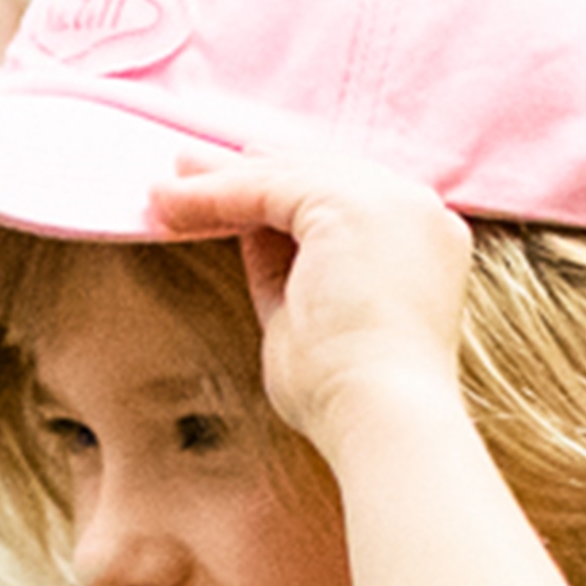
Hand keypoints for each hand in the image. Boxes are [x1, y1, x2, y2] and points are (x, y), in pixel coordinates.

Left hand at [142, 146, 475, 466]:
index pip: (342, 199)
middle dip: (248, 172)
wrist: (382, 415)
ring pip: (289, 174)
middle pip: (317, 173)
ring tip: (164, 190)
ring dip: (220, 181)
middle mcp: (416, 211)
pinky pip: (267, 186)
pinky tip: (172, 203)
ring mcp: (391, 200)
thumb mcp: (308, 318)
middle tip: (189, 169)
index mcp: (422, 242)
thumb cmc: (347, 396)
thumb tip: (247, 235)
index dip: (281, 192)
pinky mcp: (352, 204)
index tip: (231, 192)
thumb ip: (284, 271)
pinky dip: (215, 194)